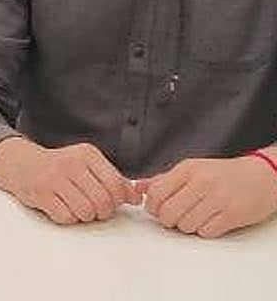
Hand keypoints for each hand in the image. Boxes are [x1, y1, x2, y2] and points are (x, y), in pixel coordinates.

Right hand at [0, 137, 138, 223]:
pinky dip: (66, 218)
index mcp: (87, 154)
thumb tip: (136, 197)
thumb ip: (113, 180)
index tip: (108, 201)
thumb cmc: (59, 167)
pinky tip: (60, 206)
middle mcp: (71, 163)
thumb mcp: (87, 165)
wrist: (21, 163)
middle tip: (93, 207)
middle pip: (102, 202)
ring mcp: (54, 178)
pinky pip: (66, 217)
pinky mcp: (40, 193)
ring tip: (76, 206)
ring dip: (83, 216)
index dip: (116, 201)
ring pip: (86, 212)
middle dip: (101, 211)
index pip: (116, 186)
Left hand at [139, 154, 276, 237]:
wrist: (263, 176)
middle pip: (168, 212)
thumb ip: (164, 179)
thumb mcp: (193, 169)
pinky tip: (209, 221)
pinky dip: (204, 231)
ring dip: (186, 226)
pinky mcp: (232, 215)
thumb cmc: (225, 174)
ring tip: (195, 217)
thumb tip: (138, 188)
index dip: (152, 206)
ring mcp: (218, 199)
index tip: (156, 209)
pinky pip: (205, 232)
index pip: (157, 193)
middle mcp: (202, 182)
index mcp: (188, 169)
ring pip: (185, 225)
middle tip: (174, 217)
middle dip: (167, 219)